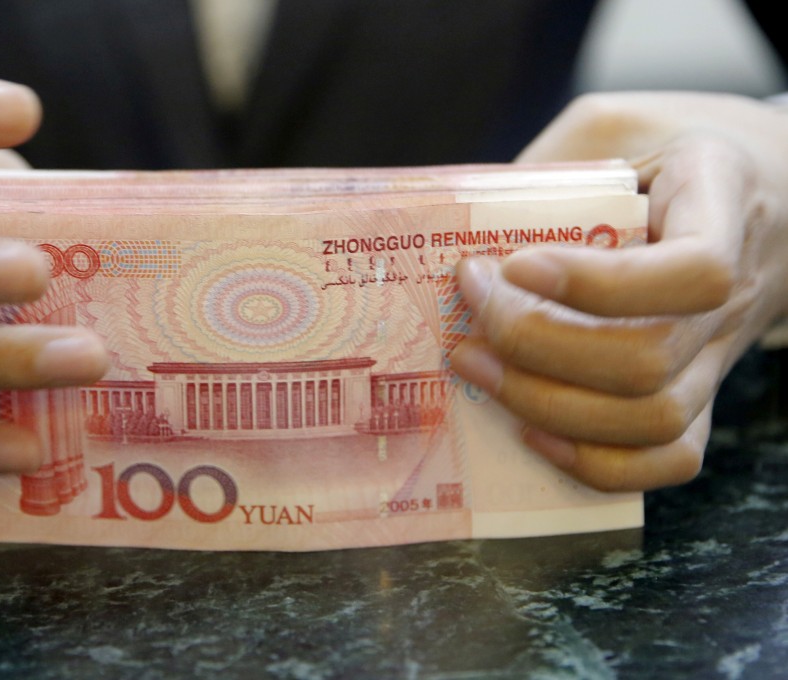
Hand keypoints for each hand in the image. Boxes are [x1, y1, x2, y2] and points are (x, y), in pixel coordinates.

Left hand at [451, 92, 787, 490]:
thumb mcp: (616, 124)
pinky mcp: (700, 391)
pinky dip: (592, 462)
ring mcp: (720, 352)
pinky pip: (667, 458)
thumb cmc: (673, 150)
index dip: (595, 284)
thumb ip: (550, 163)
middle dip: (536, 345)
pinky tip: (528, 429)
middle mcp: (735, 291)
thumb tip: (456, 227)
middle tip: (471, 308)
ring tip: (474, 364)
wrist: (767, 189)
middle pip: (649, 359)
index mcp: (722, 203)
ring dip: (544, 403)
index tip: (515, 265)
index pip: (692, 270)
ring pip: (652, 418)